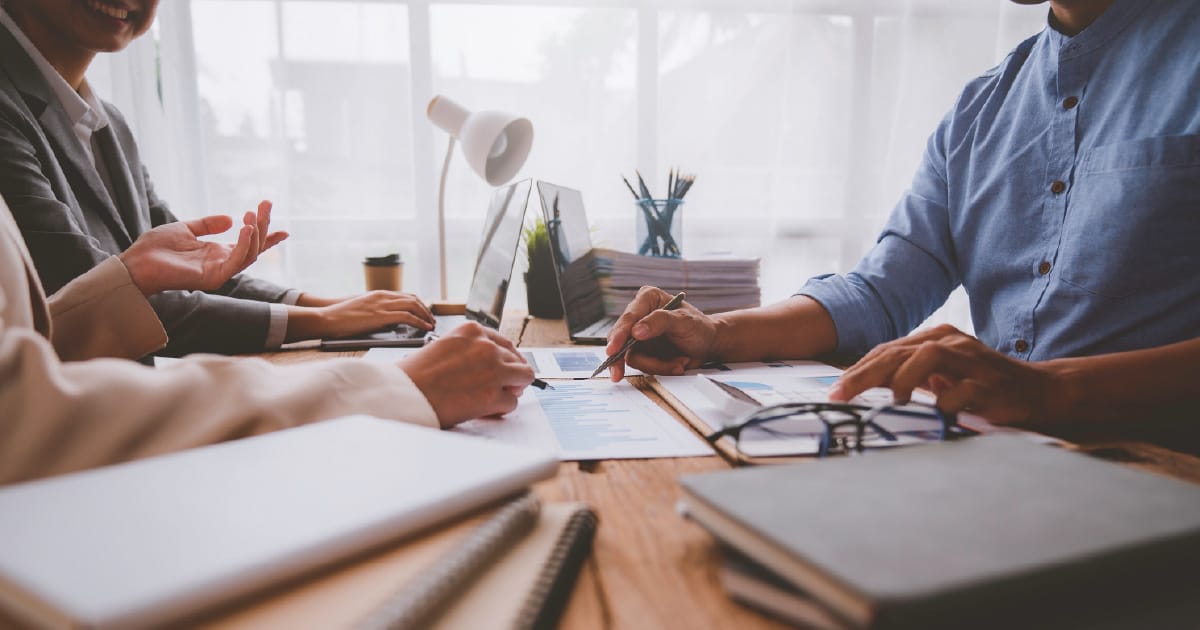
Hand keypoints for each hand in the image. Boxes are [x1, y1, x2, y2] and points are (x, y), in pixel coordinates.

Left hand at [119, 209, 286, 294]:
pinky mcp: (213, 278)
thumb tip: (229, 218)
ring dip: (256, 233)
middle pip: (254, 247)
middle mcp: (222, 264)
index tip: (285, 229)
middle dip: (264, 225)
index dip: (267, 237)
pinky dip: (245, 245)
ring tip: (253, 214)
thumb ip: (207, 224)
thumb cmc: (155, 248)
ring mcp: (219, 272)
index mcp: (218, 254)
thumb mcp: (185, 228)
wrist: (136, 262)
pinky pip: (236, 261)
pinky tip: (246, 228)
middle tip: (266, 203)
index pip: (250, 245)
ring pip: (250, 254)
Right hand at [287, 291, 435, 340]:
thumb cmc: (342, 317)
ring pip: (414, 306)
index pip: (406, 295)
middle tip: (431, 320)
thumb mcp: (364, 310)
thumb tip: (391, 322)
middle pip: (413, 299)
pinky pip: (408, 317)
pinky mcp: (381, 315)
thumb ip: (378, 312)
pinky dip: (419, 322)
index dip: (419, 304)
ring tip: (431, 324)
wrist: (328, 317)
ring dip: (426, 316)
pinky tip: (424, 327)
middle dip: (425, 310)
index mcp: (379, 294)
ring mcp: (382, 304)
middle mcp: (383, 296)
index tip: (425, 312)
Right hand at [401, 322, 534, 426]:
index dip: (506, 358)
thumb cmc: (417, 374)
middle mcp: (486, 346)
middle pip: (517, 360)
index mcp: (472, 331)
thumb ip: (470, 350)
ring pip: (523, 378)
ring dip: (511, 389)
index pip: (504, 342)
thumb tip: (492, 363)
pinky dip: (501, 408)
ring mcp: (493, 370)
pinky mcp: (493, 395)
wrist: (404, 394)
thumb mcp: (445, 347)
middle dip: (511, 374)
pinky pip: (512, 402)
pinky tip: (485, 409)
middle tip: (502, 386)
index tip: (504, 367)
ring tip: (495, 397)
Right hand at [605, 286, 717, 380]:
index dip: (619, 335)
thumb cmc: (699, 327)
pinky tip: (677, 364)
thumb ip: (660, 322)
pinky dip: (661, 368)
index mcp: (647, 299)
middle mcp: (639, 316)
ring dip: (656, 364)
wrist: (709, 344)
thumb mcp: (684, 321)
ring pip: (631, 356)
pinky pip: (643, 365)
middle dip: (621, 358)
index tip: (614, 349)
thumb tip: (636, 331)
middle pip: (620, 338)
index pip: (629, 318)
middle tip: (617, 374)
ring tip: (679, 363)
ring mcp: (639, 336)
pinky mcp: (643, 352)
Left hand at [828, 324, 1056, 425]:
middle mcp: (951, 344)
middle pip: (898, 351)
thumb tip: (865, 387)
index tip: (835, 390)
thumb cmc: (983, 386)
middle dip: (864, 374)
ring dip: (903, 379)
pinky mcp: (990, 385)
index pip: (888, 350)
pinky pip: (961, 391)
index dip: (858, 370)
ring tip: (891, 401)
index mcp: (936, 339)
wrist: (1039, 392)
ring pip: (927, 357)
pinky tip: (933, 415)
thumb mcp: (942, 377)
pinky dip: (943, 404)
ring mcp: (972, 362)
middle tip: (840, 395)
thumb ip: (909, 376)